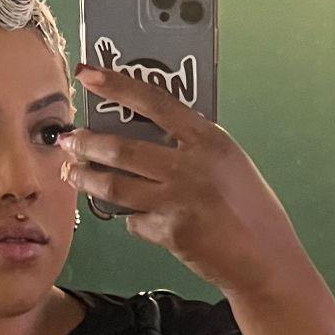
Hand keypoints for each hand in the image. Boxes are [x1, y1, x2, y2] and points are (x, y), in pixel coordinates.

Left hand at [61, 64, 311, 296]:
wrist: (266, 260)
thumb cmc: (251, 209)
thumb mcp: (228, 163)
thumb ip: (192, 147)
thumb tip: (146, 133)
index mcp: (209, 139)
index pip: (154, 101)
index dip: (116, 85)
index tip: (87, 74)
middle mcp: (192, 166)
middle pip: (122, 148)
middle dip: (86, 143)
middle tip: (67, 140)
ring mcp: (179, 201)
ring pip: (115, 187)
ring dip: (87, 179)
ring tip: (72, 173)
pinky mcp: (170, 233)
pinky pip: (134, 222)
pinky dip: (131, 220)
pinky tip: (133, 219)